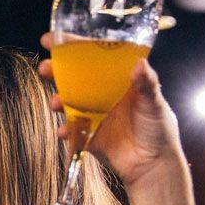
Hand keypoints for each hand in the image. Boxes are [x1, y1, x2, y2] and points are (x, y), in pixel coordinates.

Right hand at [37, 35, 186, 196]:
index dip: (74, 46)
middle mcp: (103, 94)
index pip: (93, 57)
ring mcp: (94, 115)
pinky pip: (71, 131)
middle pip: (73, 77)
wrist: (154, 166)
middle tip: (45, 66)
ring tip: (55, 102)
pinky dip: (65, 131)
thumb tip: (139, 64)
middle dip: (55, 70)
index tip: (55, 39)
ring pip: (68, 102)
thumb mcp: (155, 103)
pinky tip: (64, 131)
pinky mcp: (88, 135)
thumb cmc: (159, 130)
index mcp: (117, 80)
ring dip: (57, 99)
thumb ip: (147, 84)